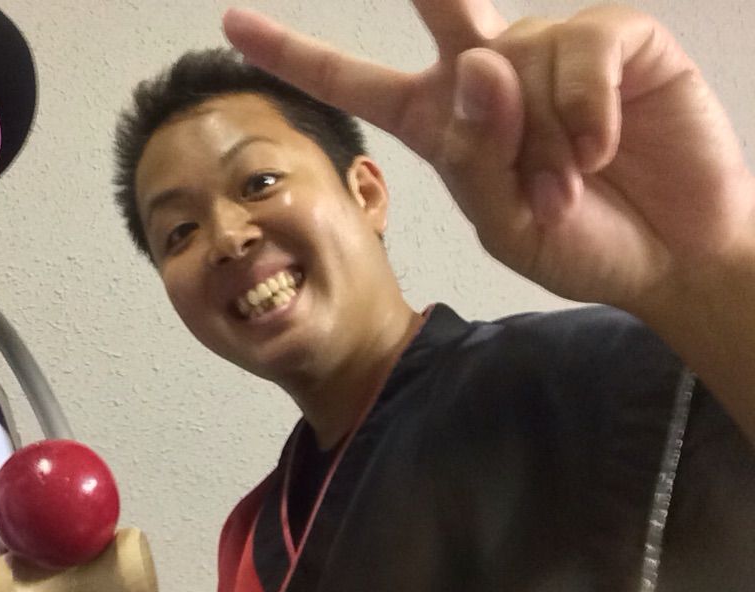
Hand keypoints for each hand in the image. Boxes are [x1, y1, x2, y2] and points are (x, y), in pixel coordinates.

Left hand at [224, 1, 754, 316]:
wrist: (668, 259)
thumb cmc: (579, 242)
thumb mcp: (500, 220)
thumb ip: (473, 154)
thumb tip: (475, 61)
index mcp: (444, 123)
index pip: (357, 81)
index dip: (294, 54)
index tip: (231, 23)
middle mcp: (492, 74)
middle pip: (441, 8)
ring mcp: (554, 50)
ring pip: (518, 63)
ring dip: (543, 142)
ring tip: (572, 186)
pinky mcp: (618, 41)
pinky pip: (581, 52)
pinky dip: (587, 111)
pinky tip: (605, 148)